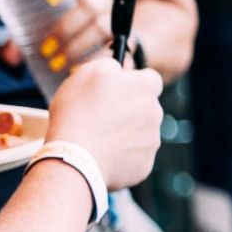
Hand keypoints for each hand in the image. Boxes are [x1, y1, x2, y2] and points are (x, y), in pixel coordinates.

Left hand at [0, 0, 112, 73]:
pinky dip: (96, 59)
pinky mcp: (129, 41)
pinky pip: (116, 48)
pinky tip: (80, 69)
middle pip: (89, 5)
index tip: (49, 0)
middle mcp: (104, 2)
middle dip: (65, 28)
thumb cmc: (78, 36)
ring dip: (77, 46)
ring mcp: (119, 20)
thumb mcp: (55, 30)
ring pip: (102, 26)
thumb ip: (30, 38)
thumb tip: (11, 57)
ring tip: (58, 64)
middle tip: (46, 50)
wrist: (119, 47)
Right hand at [45, 58, 164, 189]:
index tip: (115, 89)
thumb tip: (117, 68)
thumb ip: (109, 65)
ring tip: (95, 137)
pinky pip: (133, 157)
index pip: (150, 78)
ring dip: (123, 133)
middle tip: (99, 115)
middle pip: (144, 107)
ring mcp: (152, 141)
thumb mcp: (88, 73)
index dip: (132, 82)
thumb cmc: (78, 112)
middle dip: (127, 109)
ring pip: (139, 133)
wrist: (75, 157)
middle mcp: (156, 113)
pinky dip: (120, 156)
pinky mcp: (144, 166)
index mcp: (146, 88)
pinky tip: (100, 154)